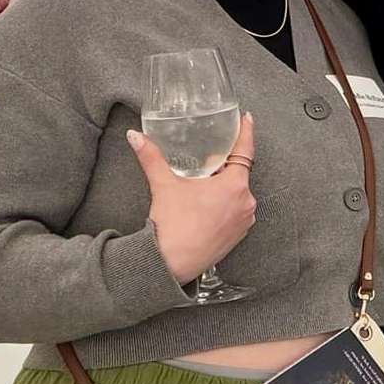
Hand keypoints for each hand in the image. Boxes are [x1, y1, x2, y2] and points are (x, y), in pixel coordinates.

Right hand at [127, 112, 258, 281]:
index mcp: (234, 185)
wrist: (171, 263)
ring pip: (237, 194)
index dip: (246, 133)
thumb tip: (135, 137)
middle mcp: (246, 201)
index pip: (245, 150)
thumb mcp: (163, 185)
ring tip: (202, 189)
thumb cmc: (172, 225)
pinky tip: (206, 208)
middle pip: (238, 173)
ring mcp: (245, 220)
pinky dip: (225, 205)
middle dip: (223, 166)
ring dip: (224, 188)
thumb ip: (151, 157)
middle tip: (207, 161)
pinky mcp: (239, 234)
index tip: (248, 120)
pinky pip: (236, 211)